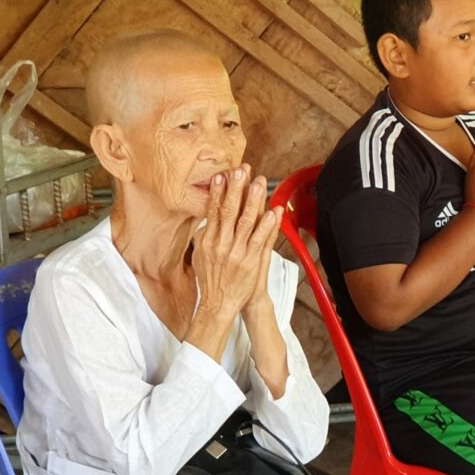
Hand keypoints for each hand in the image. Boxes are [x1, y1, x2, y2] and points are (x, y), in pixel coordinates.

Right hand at [192, 164, 282, 319]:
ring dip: (253, 201)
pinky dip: (268, 224)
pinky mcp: (251, 261)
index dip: (219, 192)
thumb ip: (204, 236)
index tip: (223, 175)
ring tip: (258, 183)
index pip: (214, 210)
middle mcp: (221, 244)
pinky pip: (261, 239)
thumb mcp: (201, 256)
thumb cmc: (211, 280)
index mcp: (208, 241)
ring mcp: (237, 252)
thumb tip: (206, 219)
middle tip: (241, 170)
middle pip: (230, 211)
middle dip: (236, 189)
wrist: (219, 304)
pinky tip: (274, 211)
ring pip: (247, 221)